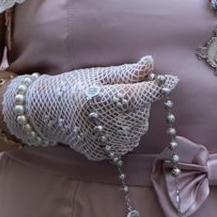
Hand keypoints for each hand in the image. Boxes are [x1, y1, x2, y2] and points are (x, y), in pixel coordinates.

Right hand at [1, 57, 176, 160]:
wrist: (45, 112)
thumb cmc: (74, 86)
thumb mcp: (98, 74)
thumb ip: (127, 72)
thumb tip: (151, 64)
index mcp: (96, 98)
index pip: (133, 95)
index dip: (154, 88)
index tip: (171, 80)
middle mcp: (97, 122)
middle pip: (139, 112)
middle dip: (139, 100)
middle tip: (121, 93)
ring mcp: (98, 141)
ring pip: (137, 129)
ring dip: (134, 117)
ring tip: (114, 108)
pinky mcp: (99, 153)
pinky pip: (126, 142)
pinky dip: (125, 131)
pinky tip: (110, 122)